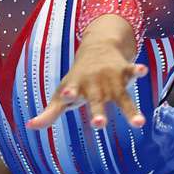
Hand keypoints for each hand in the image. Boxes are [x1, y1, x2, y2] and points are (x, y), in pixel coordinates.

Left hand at [27, 46, 148, 130]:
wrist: (97, 47)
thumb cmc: (77, 78)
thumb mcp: (62, 94)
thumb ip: (49, 113)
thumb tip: (30, 126)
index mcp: (77, 88)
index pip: (71, 92)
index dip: (68, 94)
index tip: (67, 95)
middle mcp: (94, 84)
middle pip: (97, 101)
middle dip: (98, 112)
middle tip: (99, 123)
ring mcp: (110, 78)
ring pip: (122, 96)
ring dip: (130, 109)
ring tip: (139, 123)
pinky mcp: (125, 71)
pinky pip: (132, 71)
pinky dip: (138, 70)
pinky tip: (143, 70)